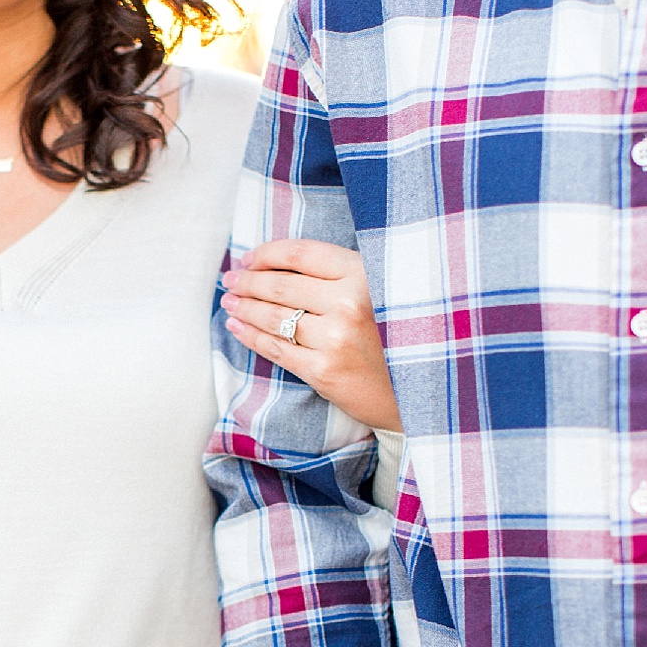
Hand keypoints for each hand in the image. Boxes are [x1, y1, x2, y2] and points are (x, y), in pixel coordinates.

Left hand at [220, 240, 401, 431]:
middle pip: (281, 285)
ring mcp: (336, 339)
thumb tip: (276, 263)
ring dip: (244, 307)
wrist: (416, 392)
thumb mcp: (377, 291)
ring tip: (230, 302)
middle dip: (248, 282)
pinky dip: (251, 336)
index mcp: (364, 273)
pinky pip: (276, 348)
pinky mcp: (324, 371)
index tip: (249, 259)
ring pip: (274, 317)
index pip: (301, 254)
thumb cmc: (393, 337)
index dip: (267, 254)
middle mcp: (350, 302)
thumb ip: (338, 274)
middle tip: (230, 281)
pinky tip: (237, 327)